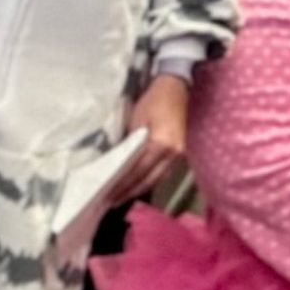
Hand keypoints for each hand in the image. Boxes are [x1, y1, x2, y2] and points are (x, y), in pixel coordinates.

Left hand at [107, 74, 187, 202]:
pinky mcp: (181, 151)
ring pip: (159, 178)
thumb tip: (117, 164)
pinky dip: (151, 179)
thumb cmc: (154, 100)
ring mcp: (180, 153)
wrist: (175, 87)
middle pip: (150, 179)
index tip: (108, 195)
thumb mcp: (136, 120)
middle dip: (131, 192)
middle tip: (112, 202)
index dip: (123, 185)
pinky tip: (140, 184)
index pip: (139, 171)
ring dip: (141, 188)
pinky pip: (164, 171)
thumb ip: (130, 144)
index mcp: (162, 145)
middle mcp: (174, 153)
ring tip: (123, 196)